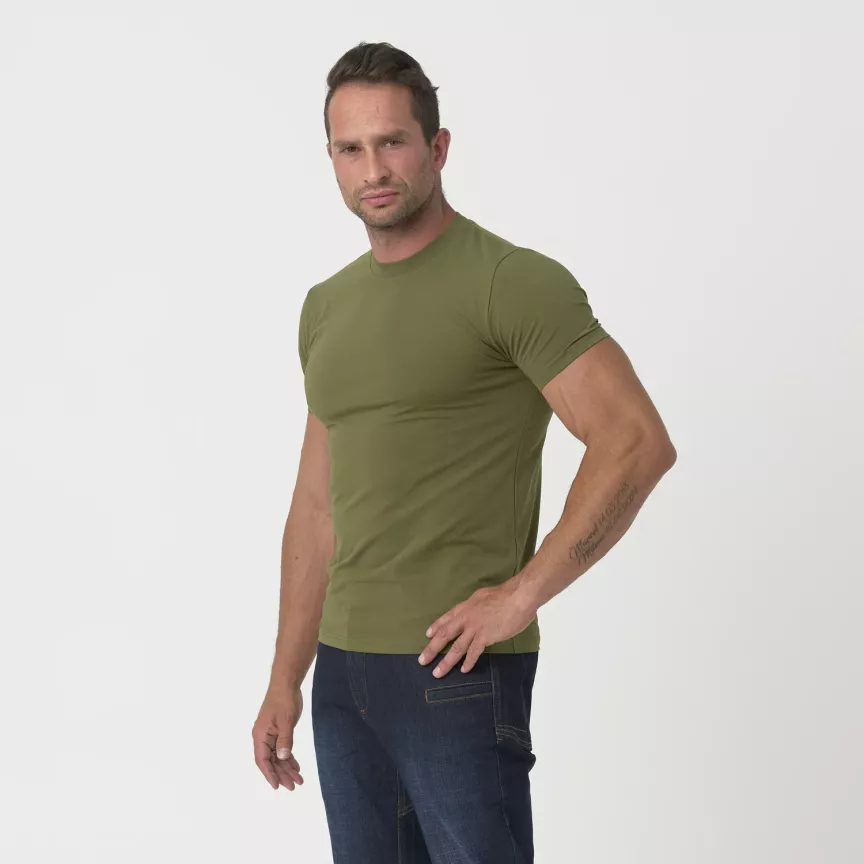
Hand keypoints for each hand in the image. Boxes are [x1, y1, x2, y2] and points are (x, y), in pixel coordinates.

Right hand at [252, 683, 304, 790]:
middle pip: (271, 761)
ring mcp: (270, 735)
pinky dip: (289, 758)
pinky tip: (296, 766)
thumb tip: (283, 758)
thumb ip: (285, 739)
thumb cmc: (284, 700)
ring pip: (277, 756)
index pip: (262, 760)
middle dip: (282, 774)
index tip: (277, 786)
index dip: (269, 774)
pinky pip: (282, 749)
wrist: (287, 684)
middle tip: (294, 786)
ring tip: (298, 780)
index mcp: (260, 735)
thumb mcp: (286, 721)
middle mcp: (263, 737)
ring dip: (287, 768)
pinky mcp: (278, 732)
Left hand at [418, 578, 537, 676]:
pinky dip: (468, 662)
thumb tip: (476, 609)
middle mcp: (466, 618)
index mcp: (466, 606)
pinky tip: (463, 670)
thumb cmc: (505, 594)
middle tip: (422, 661)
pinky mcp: (486, 636)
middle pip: (445, 635)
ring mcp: (475, 628)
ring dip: (446, 661)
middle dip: (432, 649)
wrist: (518, 596)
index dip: (436, 627)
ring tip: (437, 672)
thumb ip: (477, 605)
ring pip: (456, 647)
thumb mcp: (484, 596)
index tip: (428, 635)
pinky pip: (474, 652)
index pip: (447, 618)